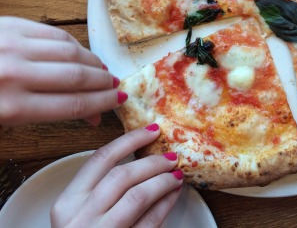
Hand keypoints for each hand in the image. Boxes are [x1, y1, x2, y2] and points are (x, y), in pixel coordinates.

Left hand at [0, 16, 125, 125]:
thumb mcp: (5, 120)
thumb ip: (47, 116)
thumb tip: (93, 116)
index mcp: (11, 107)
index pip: (73, 105)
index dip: (103, 102)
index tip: (119, 100)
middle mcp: (14, 74)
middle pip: (77, 76)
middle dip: (103, 82)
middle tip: (115, 85)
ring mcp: (13, 45)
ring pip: (70, 51)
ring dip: (92, 61)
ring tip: (101, 69)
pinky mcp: (11, 25)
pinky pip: (55, 33)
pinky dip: (74, 44)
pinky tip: (80, 53)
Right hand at [51, 124, 182, 227]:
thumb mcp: (77, 214)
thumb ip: (97, 189)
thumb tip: (137, 156)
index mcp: (67, 202)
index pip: (101, 159)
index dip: (130, 140)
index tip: (153, 130)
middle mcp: (79, 217)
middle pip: (123, 174)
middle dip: (153, 161)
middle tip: (172, 155)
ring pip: (138, 195)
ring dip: (163, 180)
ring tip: (177, 173)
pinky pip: (150, 221)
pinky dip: (166, 204)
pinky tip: (175, 195)